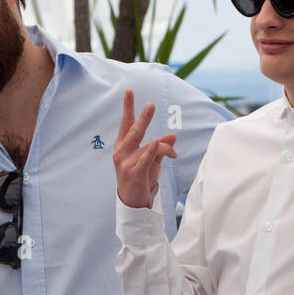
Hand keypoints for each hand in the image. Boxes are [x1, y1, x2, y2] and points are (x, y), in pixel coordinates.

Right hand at [113, 89, 176, 207]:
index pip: (126, 124)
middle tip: (151, 105)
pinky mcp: (134, 173)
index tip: (128, 91)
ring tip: (172, 146)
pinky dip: (152, 150)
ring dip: (164, 147)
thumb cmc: (140, 178)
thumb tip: (172, 136)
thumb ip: (161, 148)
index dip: (128, 108)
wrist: (131, 202)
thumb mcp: (151, 160)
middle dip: (143, 118)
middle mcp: (121, 152)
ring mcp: (126, 163)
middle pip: (134, 131)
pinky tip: (157, 142)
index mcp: (122, 146)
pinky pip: (145, 159)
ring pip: (148, 146)